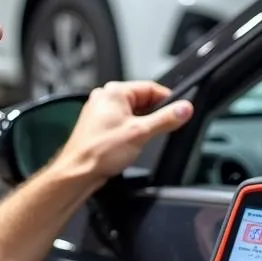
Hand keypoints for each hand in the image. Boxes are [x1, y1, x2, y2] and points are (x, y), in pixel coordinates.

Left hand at [54, 81, 192, 184]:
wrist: (77, 172)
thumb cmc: (98, 151)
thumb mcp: (141, 133)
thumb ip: (166, 119)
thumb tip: (184, 109)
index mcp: (114, 92)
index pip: (151, 87)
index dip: (168, 100)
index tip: (179, 111)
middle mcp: (104, 98)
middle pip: (142, 101)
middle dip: (153, 115)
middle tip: (160, 130)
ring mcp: (100, 112)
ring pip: (132, 114)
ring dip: (141, 126)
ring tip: (140, 140)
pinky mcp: (98, 127)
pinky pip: (122, 124)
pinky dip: (130, 132)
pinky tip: (129, 145)